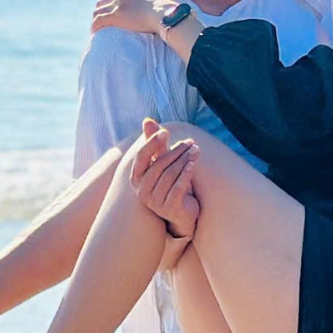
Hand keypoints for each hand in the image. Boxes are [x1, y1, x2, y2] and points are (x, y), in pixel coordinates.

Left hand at [92, 0, 167, 35]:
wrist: (165, 14)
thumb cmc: (167, 7)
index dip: (114, 4)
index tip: (115, 12)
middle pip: (104, 1)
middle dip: (102, 11)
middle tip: (103, 22)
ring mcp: (118, 4)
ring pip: (98, 11)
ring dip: (96, 19)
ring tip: (96, 29)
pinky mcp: (115, 15)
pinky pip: (98, 20)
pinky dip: (95, 26)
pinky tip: (94, 32)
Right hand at [130, 118, 199, 237]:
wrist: (181, 212)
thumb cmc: (170, 184)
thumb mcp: (162, 163)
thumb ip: (155, 143)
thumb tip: (147, 119)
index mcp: (136, 178)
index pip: (141, 156)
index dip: (152, 143)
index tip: (165, 132)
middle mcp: (142, 190)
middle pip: (159, 164)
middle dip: (176, 151)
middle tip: (190, 142)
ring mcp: (155, 201)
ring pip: (170, 174)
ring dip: (184, 159)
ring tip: (196, 150)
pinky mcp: (169, 208)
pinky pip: (178, 187)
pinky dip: (186, 173)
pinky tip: (193, 163)